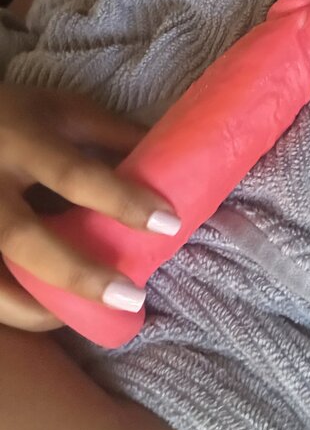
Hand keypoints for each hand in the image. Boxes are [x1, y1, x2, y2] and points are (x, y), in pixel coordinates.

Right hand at [0, 83, 179, 331]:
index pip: (72, 175)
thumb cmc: (14, 114)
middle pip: (24, 239)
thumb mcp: (62, 110)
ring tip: (87, 319)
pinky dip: (14, 308)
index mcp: (20, 140)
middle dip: (80, 275)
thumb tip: (174, 162)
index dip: (120, 200)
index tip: (168, 223)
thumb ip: (112, 133)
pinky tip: (49, 316)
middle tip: (132, 297)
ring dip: (38, 309)